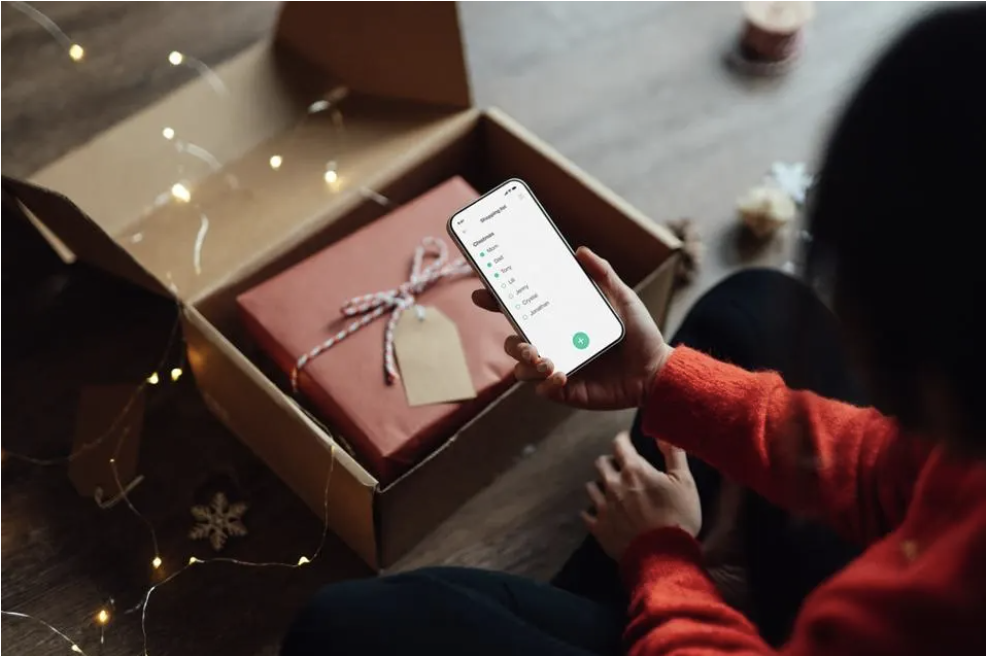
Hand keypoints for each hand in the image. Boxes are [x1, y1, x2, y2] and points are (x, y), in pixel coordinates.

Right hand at [472, 246, 672, 408]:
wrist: (656, 370)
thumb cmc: (638, 333)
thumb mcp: (622, 297)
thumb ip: (602, 274)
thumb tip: (580, 250)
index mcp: (559, 321)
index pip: (520, 311)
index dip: (497, 302)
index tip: (482, 294)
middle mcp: (554, 344)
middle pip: (514, 343)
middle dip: (513, 342)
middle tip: (527, 341)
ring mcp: (558, 368)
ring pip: (522, 368)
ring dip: (527, 363)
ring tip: (545, 359)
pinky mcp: (566, 390)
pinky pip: (543, 389)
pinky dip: (546, 383)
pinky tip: (561, 374)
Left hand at [583, 432, 700, 560]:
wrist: (662, 557)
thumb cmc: (678, 516)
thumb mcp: (685, 482)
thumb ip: (674, 454)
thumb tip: (662, 434)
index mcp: (634, 470)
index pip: (619, 444)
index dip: (622, 439)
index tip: (626, 440)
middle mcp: (613, 484)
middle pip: (601, 463)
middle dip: (610, 461)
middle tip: (619, 466)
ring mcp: (602, 506)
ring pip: (591, 486)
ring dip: (600, 484)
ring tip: (609, 489)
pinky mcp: (598, 527)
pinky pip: (586, 513)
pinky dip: (592, 510)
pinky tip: (599, 512)